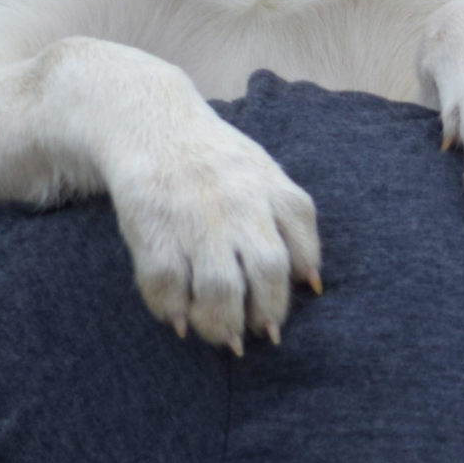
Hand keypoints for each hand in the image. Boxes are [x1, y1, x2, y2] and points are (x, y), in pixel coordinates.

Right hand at [107, 111, 320, 353]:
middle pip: (267, 271)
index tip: (283, 308)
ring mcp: (197, 220)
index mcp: (272, 189)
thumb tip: (312, 283)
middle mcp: (240, 205)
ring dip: (222, 325)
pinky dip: (174, 311)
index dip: (296, 287)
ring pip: (220, 289)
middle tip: (259, 333)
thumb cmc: (215, 162)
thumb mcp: (263, 175)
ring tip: (223, 337)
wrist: (151, 125)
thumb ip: (290, 221)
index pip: (301, 246)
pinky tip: (179, 318)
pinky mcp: (156, 231)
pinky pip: (168, 287)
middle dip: (266, 313)